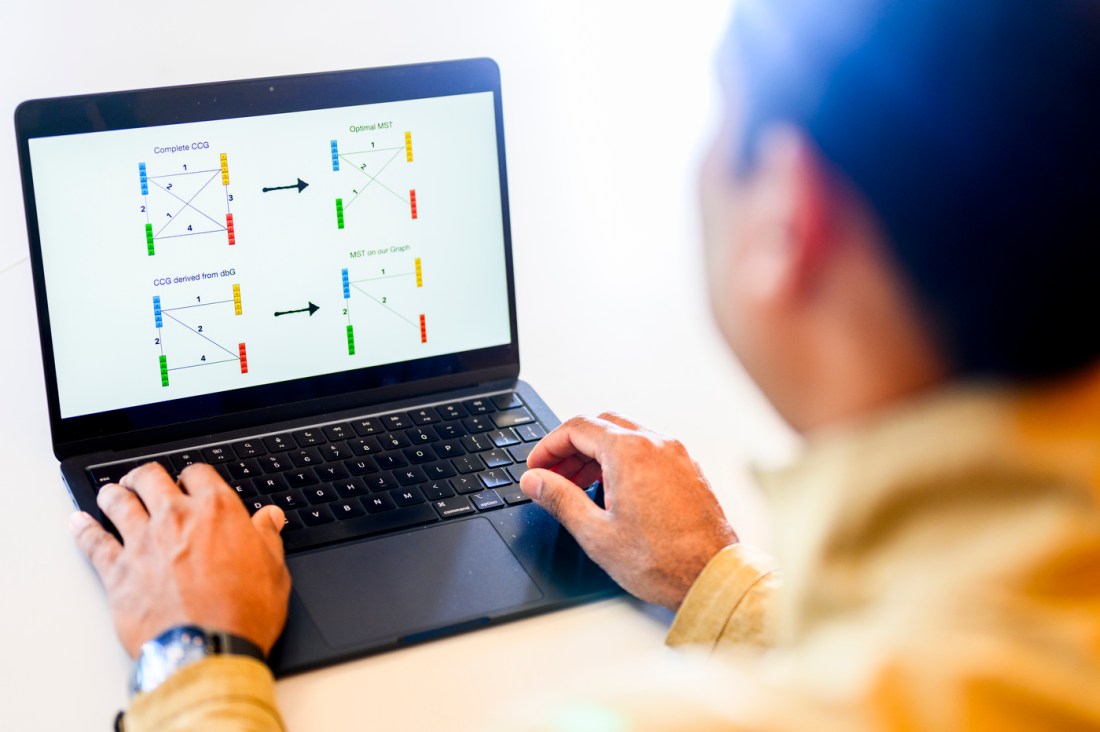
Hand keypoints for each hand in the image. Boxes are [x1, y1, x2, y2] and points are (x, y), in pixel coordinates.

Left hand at [69, 462, 291, 657]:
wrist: (207, 649)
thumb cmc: (243, 612)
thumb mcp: (273, 571)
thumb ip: (267, 538)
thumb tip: (270, 518)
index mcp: (217, 511)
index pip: (198, 474)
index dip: (194, 476)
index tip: (192, 482)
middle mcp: (176, 518)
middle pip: (151, 478)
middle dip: (147, 477)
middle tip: (145, 481)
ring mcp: (142, 543)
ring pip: (118, 502)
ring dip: (114, 494)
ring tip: (113, 493)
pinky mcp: (118, 572)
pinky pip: (94, 542)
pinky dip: (84, 529)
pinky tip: (79, 522)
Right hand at [520, 413, 737, 609]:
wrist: (711, 577)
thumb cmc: (663, 561)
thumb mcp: (595, 532)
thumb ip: (559, 499)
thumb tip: (535, 481)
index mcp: (630, 452)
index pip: (577, 428)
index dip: (548, 446)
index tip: (536, 467)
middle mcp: (657, 444)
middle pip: (601, 426)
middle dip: (571, 447)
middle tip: (552, 475)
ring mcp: (677, 455)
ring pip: (626, 437)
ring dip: (596, 454)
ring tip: (578, 487)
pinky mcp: (688, 470)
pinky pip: (648, 451)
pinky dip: (623, 461)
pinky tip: (612, 491)